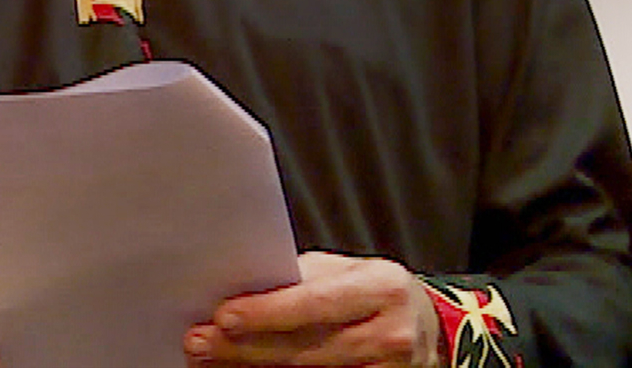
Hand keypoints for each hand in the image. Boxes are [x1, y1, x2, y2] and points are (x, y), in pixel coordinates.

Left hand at [185, 251, 440, 365]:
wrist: (430, 329)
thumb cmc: (374, 293)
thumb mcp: (347, 272)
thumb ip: (302, 279)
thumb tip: (239, 287)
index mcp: (382, 287)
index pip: (316, 302)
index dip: (268, 312)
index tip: (223, 316)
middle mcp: (392, 333)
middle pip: (309, 348)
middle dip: (247, 348)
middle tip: (201, 343)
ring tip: (215, 361)